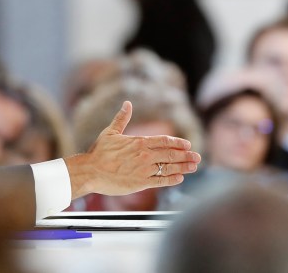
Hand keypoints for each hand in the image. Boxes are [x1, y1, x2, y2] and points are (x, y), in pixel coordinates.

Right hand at [65, 101, 199, 198]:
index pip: (165, 141)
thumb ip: (121, 118)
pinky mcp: (141, 183)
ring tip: (194, 167)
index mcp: (139, 142)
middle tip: (198, 157)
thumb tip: (127, 103)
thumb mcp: (110, 132)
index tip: (188, 145)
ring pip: (169, 168)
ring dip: (184, 167)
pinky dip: (172, 179)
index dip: (178, 143)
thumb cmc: (98, 152)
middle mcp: (145, 155)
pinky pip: (161, 181)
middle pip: (171, 154)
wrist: (90, 171)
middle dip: (186, 155)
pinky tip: (179, 178)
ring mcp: (144, 169)